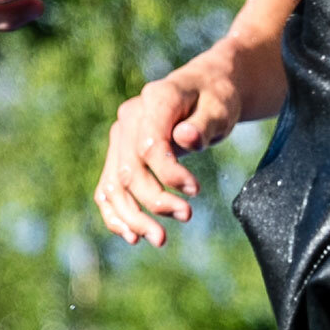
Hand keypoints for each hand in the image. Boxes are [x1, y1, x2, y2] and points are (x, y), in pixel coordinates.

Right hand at [95, 56, 247, 246]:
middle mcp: (129, 117)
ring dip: (134, 218)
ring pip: (115, 185)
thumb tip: (185, 139)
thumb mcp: (221, 107)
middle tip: (187, 216)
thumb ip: (203, 124)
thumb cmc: (216, 98)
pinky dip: (116, 215)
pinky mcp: (119, 154)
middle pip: (130, 170)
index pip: (149, 145)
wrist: (204, 89)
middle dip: (155, 201)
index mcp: (155, 99)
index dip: (170, 173)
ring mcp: (120, 136)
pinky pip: (108, 189)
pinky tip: (132, 236)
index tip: (196, 191)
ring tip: (160, 240)